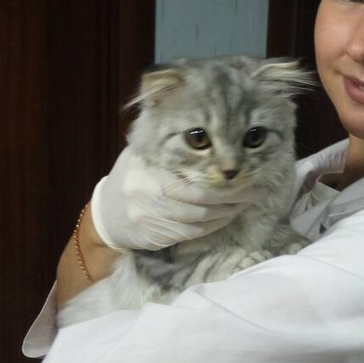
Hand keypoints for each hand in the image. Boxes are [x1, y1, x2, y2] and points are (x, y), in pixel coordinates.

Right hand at [90, 148, 264, 251]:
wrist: (106, 213)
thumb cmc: (134, 175)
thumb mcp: (144, 151)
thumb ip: (168, 140)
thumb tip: (203, 126)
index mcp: (147, 167)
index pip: (193, 177)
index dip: (224, 180)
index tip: (248, 175)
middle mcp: (148, 194)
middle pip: (201, 201)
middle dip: (233, 197)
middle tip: (256, 191)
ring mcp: (152, 218)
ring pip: (200, 220)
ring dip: (228, 212)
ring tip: (246, 202)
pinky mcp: (157, 237)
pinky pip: (193, 234)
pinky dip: (215, 226)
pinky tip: (227, 216)